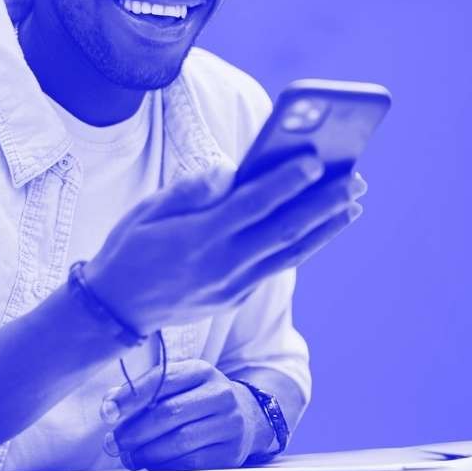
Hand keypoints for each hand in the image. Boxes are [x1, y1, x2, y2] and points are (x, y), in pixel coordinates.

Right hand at [83, 156, 366, 332]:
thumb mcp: (147, 211)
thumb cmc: (130, 248)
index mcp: (197, 238)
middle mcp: (222, 265)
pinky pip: (278, 264)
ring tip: (353, 201)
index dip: (284, 183)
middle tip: (354, 179)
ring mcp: (234, 285)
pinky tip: (323, 225)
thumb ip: (190, 191)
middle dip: (322, 204)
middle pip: (283, 230)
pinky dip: (304, 243)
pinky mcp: (238, 295)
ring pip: (290, 252)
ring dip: (325, 226)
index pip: (250, 207)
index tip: (313, 161)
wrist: (117, 309)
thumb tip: (230, 172)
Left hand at [100, 360, 272, 470]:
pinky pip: (191, 463)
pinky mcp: (231, 452)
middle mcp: (219, 394)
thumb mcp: (177, 385)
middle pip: (168, 413)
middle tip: (114, 442)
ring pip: (179, 441)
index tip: (107, 412)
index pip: (161, 379)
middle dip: (134, 431)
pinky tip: (153, 464)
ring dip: (146, 452)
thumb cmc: (198, 400)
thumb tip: (110, 405)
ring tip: (130, 456)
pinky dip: (165, 466)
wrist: (244, 417)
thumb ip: (144, 391)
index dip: (130, 396)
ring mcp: (229, 423)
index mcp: (201, 370)